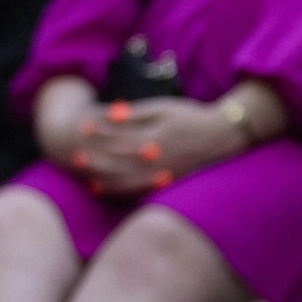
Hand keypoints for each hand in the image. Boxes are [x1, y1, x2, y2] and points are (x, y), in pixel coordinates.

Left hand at [58, 98, 244, 196]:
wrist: (224, 134)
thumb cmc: (192, 117)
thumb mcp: (164, 108)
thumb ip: (137, 114)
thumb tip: (110, 114)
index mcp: (153, 136)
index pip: (118, 136)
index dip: (99, 134)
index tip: (82, 130)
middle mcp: (157, 158)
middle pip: (119, 162)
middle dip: (97, 161)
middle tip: (77, 159)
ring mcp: (165, 173)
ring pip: (129, 181)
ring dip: (108, 181)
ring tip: (90, 180)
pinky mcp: (171, 182)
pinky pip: (144, 191)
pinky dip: (126, 193)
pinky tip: (113, 192)